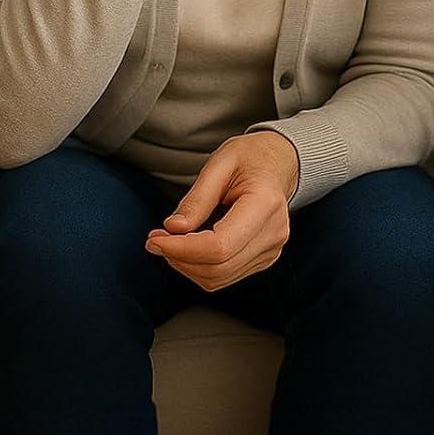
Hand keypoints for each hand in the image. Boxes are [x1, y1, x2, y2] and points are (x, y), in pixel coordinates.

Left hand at [146, 133, 299, 291]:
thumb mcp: (220, 163)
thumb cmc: (250, 157)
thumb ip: (197, 198)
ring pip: (219, 277)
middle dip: (179, 258)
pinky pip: (225, 275)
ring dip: (186, 265)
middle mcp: (273, 232)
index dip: (183, 249)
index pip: (220, 246)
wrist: (278, 162)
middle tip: (156, 239)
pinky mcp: (264, 258)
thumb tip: (173, 229)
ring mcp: (271, 249)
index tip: (155, 239)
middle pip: (218, 266)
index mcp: (265, 204)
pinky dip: (199, 267)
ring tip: (170, 241)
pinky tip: (189, 246)